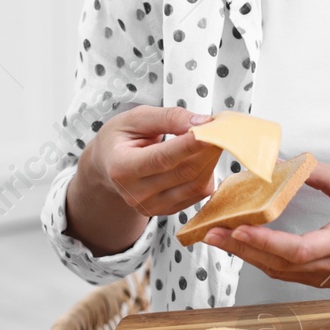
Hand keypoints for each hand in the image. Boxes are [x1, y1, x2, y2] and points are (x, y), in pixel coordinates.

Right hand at [82, 105, 223, 217]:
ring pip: (196, 185)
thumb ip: (168, 117)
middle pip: (184, 173)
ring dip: (211, 160)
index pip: (162, 158)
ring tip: (213, 139)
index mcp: (121, 168)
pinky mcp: (166, 211)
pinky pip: (198, 193)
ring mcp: (151, 206)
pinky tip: (202, 156)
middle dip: (208, 149)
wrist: (107, 166)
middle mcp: (135, 194)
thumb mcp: (136, 118)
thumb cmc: (121, 139)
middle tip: (221, 128)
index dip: (190, 144)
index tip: (213, 129)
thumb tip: (202, 122)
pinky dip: (207, 172)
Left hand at [202, 162, 329, 287]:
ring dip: (247, 255)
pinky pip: (284, 273)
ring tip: (220, 238)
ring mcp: (325, 277)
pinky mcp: (321, 279)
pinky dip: (262, 259)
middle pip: (279, 265)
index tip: (240, 227)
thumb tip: (283, 162)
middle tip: (211, 233)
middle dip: (241, 248)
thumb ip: (318, 174)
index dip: (266, 241)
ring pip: (278, 272)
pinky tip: (245, 246)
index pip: (298, 250)